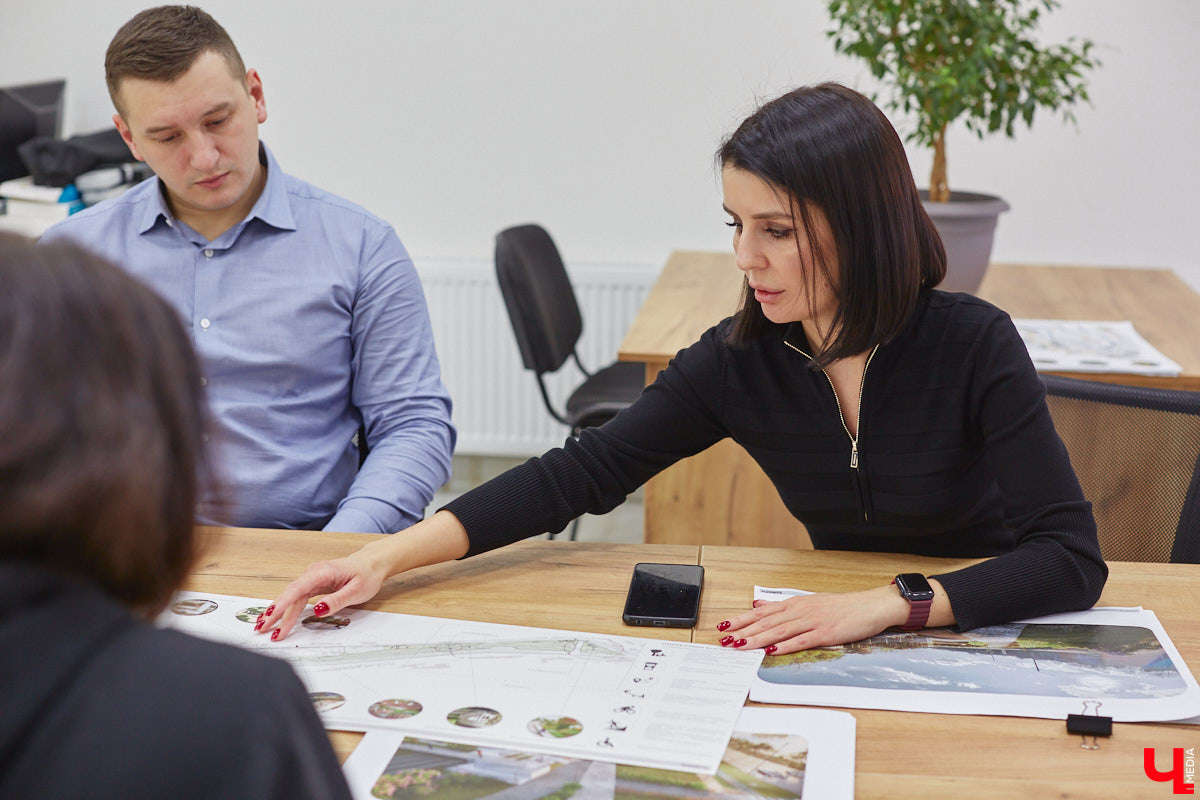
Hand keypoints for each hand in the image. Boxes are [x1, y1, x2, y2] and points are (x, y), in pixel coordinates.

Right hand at [255, 510, 471, 640]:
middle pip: (290, 595)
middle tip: (262, 629)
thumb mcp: (357, 591)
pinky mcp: (314, 584)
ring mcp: (312, 578)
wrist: (372, 563)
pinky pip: (298, 598)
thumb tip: (317, 611)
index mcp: (322, 573)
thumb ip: (336, 601)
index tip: (269, 618)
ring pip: (292, 598)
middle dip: (274, 612)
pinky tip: (280, 620)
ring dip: (280, 614)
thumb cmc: (367, 574)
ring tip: (268, 629)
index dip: (281, 605)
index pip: (296, 590)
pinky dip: (289, 609)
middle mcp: (313, 573)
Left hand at [716, 585, 909, 654]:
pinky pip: (803, 640)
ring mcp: (813, 621)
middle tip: (724, 640)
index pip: (761, 612)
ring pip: (779, 631)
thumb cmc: (842, 607)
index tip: (723, 626)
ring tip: (740, 646)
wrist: (871, 606)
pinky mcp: (826, 633)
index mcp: (795, 604)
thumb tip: (758, 604)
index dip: (741, 619)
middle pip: (766, 622)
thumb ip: (783, 606)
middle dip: (743, 631)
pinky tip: (773, 650)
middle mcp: (800, 611)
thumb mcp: (809, 602)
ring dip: (758, 639)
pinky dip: (786, 645)